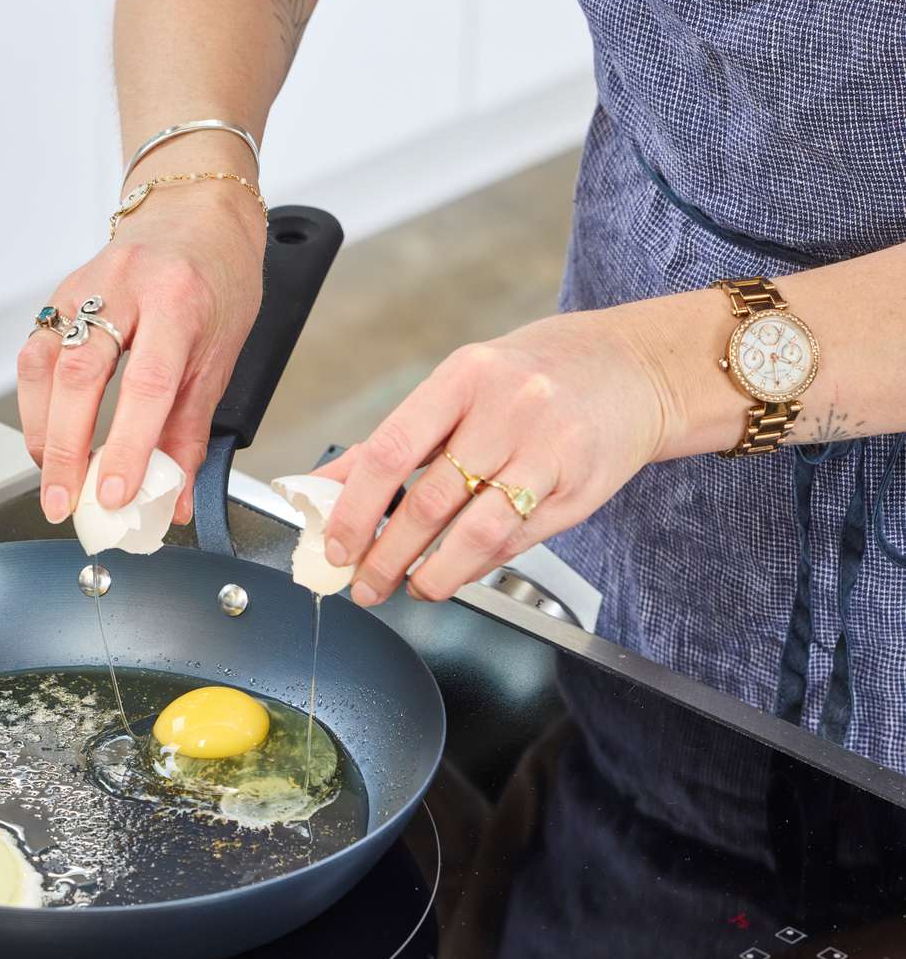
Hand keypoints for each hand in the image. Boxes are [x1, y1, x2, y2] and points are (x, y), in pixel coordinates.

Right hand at [18, 182, 264, 523]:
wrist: (195, 211)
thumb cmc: (217, 277)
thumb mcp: (221, 354)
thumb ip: (191, 431)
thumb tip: (175, 499)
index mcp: (177, 300)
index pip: (146, 384)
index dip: (128, 445)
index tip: (115, 493)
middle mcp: (123, 287)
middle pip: (78, 376)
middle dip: (65, 451)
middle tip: (65, 503)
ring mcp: (83, 287)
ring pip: (42, 365)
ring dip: (42, 431)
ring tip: (54, 477)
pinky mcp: (58, 296)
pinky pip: (35, 355)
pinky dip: (36, 405)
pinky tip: (48, 435)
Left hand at [314, 309, 678, 604]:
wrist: (630, 370)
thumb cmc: (531, 378)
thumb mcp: (459, 387)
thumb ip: (396, 438)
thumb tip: (329, 483)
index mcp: (463, 378)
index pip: (391, 451)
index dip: (355, 508)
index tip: (336, 544)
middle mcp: (507, 410)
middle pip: (429, 502)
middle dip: (386, 556)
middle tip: (364, 583)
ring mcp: (547, 451)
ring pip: (475, 533)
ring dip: (432, 574)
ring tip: (410, 588)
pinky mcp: (577, 491)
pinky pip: (514, 542)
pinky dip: (474, 566)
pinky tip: (455, 571)